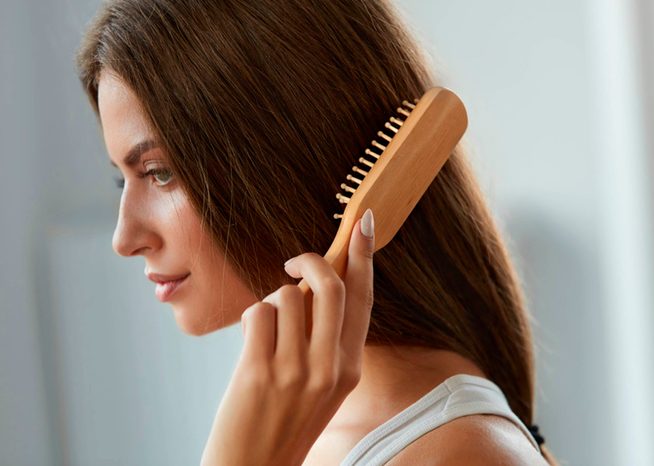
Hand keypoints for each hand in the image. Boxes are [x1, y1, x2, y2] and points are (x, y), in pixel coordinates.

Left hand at [201, 209, 374, 465]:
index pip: (363, 299)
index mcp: (350, 367)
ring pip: (287, 296)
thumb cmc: (285, 420)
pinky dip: (252, 319)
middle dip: (309, 260)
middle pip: (330, 286)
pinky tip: (251, 343)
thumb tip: (312, 284)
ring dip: (271, 303)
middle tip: (291, 261)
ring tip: (265, 331)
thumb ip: (325, 338)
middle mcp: (330, 367)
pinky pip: (258, 313)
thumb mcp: (323, 383)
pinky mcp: (260, 372)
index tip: (362, 223)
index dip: (364, 257)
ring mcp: (296, 370)